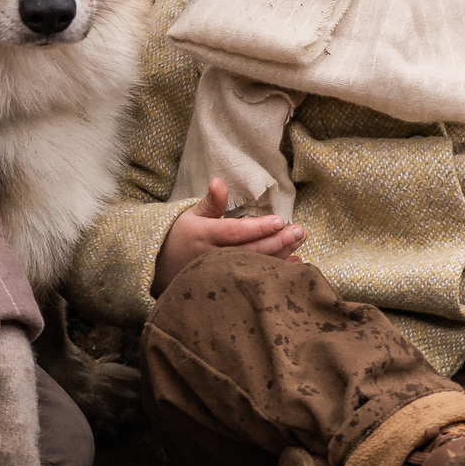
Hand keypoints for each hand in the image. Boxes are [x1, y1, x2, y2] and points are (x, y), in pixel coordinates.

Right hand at [151, 177, 304, 297]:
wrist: (164, 267)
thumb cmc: (183, 235)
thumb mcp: (192, 214)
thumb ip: (211, 201)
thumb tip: (218, 181)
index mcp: (205, 236)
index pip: (235, 232)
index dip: (258, 228)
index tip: (280, 221)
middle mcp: (214, 258)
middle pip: (251, 251)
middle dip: (277, 241)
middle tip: (300, 231)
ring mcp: (222, 274)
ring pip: (256, 265)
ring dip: (281, 254)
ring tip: (300, 240)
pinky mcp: (229, 284)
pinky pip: (255, 277)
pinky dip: (275, 270)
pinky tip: (294, 262)